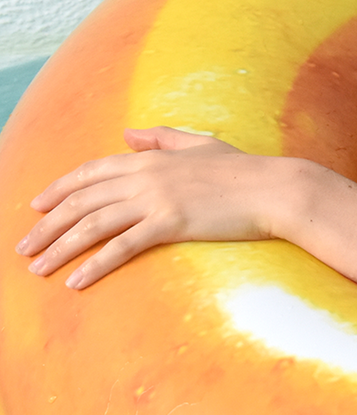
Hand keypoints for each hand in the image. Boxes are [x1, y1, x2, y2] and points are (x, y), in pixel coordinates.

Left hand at [16, 127, 287, 288]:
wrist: (274, 189)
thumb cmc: (244, 169)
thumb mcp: (200, 144)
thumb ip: (161, 138)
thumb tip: (128, 133)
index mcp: (150, 158)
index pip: (90, 172)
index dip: (59, 189)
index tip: (36, 206)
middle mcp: (145, 176)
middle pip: (82, 200)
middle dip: (47, 225)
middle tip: (24, 247)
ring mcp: (156, 200)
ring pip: (93, 225)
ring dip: (60, 248)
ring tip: (38, 268)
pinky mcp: (170, 224)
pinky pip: (122, 248)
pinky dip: (94, 265)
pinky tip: (76, 281)